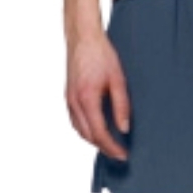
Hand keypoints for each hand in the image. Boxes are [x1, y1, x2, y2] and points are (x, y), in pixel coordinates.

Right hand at [66, 29, 130, 160]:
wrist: (83, 38)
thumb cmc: (101, 54)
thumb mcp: (118, 80)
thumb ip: (121, 106)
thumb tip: (124, 129)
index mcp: (87, 99)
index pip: (99, 133)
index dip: (112, 147)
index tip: (123, 155)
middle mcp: (74, 102)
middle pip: (88, 136)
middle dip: (104, 148)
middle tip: (119, 154)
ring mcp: (69, 100)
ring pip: (79, 130)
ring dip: (94, 141)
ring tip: (110, 145)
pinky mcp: (68, 96)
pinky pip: (75, 121)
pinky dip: (86, 130)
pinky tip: (96, 130)